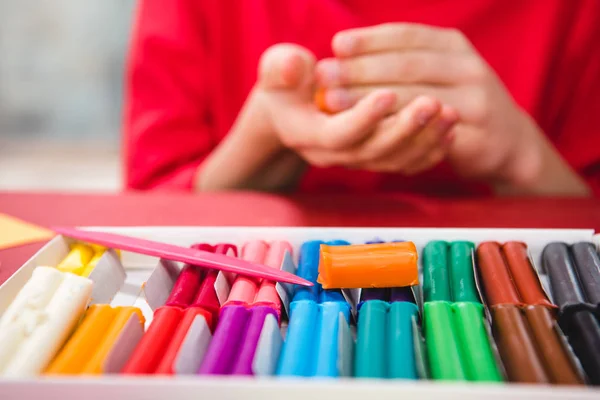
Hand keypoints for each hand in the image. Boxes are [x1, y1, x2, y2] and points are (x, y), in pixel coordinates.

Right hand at [256, 44, 458, 174]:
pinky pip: (404, 163)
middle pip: (373, 152)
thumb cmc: (285, 86)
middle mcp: (334, 154)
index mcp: (308, 134)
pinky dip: (429, 151)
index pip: (337, 134)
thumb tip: (294, 67)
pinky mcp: (374, 157)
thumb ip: (280, 68)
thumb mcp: (275, 71)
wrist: (291, 110)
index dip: (364, 118)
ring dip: (424, 140)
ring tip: (451, 114)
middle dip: (405, 129)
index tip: (388, 92)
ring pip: (394, 160)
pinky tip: (449, 131)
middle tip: (433, 103)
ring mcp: (357, 159)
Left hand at [314, 23, 549, 185]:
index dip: (370, 39)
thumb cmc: (457, 99)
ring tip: (331, 102)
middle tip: (324, 74)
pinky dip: (394, 132)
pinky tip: (364, 133)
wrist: (508, 140)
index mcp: (453, 45)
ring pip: (415, 99)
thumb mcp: (438, 68)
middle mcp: (468, 67)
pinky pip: (429, 134)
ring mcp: (477, 102)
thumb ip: (400, 59)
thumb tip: (341, 51)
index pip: (407, 36)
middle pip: (406, 65)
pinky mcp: (477, 137)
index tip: (335, 44)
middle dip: (360, 69)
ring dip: (368, 99)